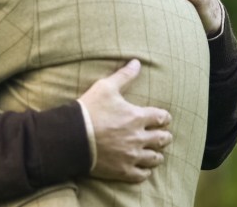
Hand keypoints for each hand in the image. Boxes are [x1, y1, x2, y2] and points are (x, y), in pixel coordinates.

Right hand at [79, 60, 172, 182]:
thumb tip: (137, 62)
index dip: (164, 117)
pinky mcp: (122, 170)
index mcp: (137, 117)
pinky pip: (141, 175)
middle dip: (164, 136)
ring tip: (155, 153)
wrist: (72, 136)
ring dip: (157, 154)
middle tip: (163, 135)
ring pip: (155, 158)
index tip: (164, 118)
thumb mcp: (105, 86)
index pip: (161, 118)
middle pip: (162, 139)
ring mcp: (131, 156)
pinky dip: (145, 171)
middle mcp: (138, 137)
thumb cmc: (89, 109)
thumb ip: (124, 75)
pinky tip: (144, 168)